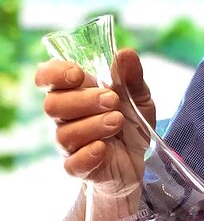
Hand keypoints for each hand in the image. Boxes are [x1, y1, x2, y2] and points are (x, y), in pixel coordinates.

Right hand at [35, 49, 155, 185]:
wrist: (140, 160)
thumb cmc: (132, 123)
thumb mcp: (139, 96)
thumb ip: (131, 76)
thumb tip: (126, 53)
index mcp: (76, 92)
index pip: (47, 77)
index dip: (55, 74)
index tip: (78, 74)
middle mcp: (66, 117)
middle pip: (53, 105)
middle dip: (84, 100)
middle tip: (112, 100)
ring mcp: (69, 143)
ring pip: (64, 133)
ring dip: (94, 125)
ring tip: (117, 121)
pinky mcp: (78, 167)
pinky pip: (72, 163)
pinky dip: (88, 154)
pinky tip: (104, 148)